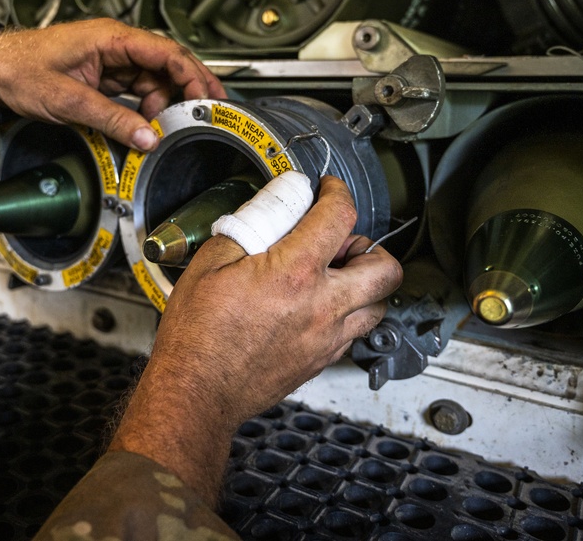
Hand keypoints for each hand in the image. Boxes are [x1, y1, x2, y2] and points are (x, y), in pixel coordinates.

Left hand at [0, 18, 226, 150]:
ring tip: (166, 128)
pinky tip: (146, 125)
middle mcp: (115, 45)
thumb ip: (111, 119)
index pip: (166, 52)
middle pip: (166, 65)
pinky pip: (134, 90)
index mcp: (110, 38)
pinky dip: (144, 108)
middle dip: (189, 88)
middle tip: (210, 112)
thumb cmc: (18, 69)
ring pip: (152, 80)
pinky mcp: (101, 77)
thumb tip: (147, 136)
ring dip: (163, 104)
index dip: (192, 75)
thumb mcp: (67, 100)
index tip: (208, 98)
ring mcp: (109, 61)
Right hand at [109, 176, 402, 502]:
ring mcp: (327, 338)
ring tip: (332, 276)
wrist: (197, 392)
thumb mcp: (210, 263)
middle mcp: (322, 306)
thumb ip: (248, 227)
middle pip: (385, 267)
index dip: (338, 192)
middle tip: (340, 241)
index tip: (330, 190)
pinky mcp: (322, 360)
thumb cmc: (198, 336)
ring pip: (378, 304)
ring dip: (363, 283)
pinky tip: (315, 306)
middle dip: (369, 245)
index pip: (340, 217)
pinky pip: (354, 331)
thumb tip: (271, 205)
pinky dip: (346, 313)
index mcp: (295, 273)